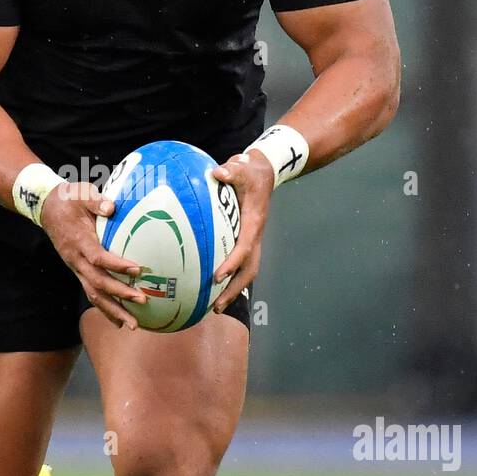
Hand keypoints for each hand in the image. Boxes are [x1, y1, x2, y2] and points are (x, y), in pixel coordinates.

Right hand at [40, 181, 147, 330]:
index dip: (116, 265)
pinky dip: (105, 309)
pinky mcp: (78, 271)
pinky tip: (119, 321)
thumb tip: (112, 207)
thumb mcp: (82, 193)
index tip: (137, 270)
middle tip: (142, 301)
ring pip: (93, 294)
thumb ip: (97, 202)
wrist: (46, 207)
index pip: (98, 258)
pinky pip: (91, 293)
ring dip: (113, 311)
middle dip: (119, 295)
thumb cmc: (69, 199)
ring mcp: (76, 268)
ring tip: (132, 325)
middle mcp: (76, 260)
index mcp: (79, 241)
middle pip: (97, 283)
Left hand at [210, 150, 274, 312]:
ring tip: (214, 308)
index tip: (218, 276)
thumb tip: (218, 173)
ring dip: (233, 291)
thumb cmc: (251, 172)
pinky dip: (229, 280)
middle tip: (217, 306)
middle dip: (234, 289)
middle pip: (249, 270)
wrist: (265, 173)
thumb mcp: (243, 167)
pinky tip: (211, 290)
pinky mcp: (247, 241)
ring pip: (246, 272)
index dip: (232, 263)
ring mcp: (252, 241)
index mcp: (254, 223)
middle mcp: (255, 236)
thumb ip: (231, 171)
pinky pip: (239, 265)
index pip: (244, 247)